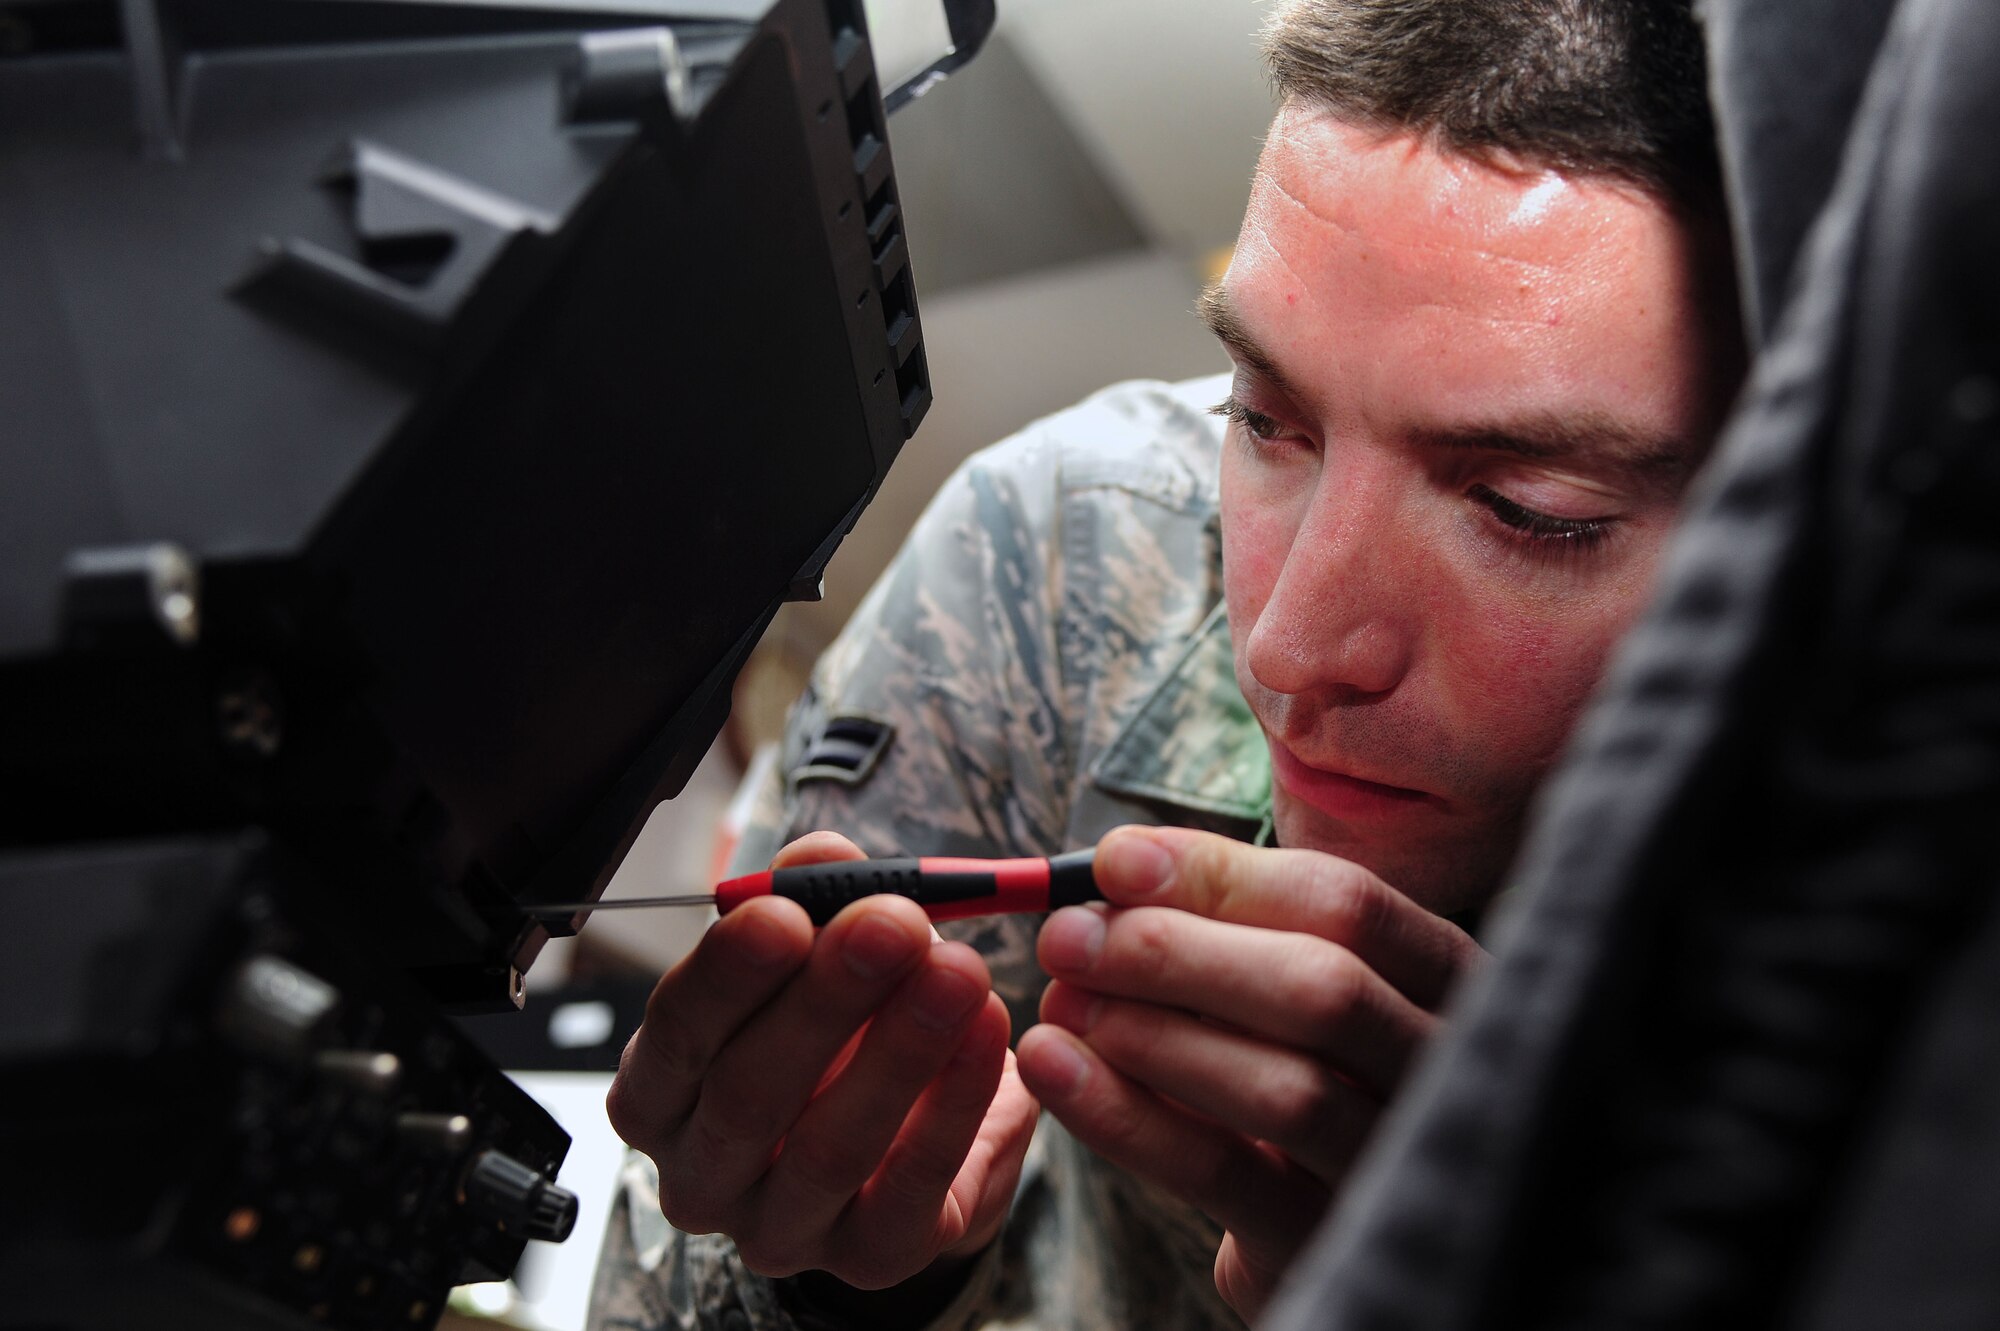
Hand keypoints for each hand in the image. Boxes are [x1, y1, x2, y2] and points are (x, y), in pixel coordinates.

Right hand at [606, 832, 1039, 1292]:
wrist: (909, 1138)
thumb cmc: (838, 1035)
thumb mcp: (818, 956)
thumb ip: (816, 899)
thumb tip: (824, 855)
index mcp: (663, 1091)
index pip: (675, 1034)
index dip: (725, 973)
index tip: (783, 913)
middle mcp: (703, 1174)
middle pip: (748, 1093)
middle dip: (825, 1000)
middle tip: (893, 924)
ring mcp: (781, 1229)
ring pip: (830, 1147)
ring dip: (902, 1049)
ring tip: (960, 970)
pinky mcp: (870, 1256)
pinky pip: (915, 1185)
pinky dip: (956, 1104)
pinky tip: (990, 1033)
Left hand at [1014, 825, 1484, 1320]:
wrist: (1339, 1228)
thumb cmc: (1300, 1069)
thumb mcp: (1288, 986)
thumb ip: (1227, 926)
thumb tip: (1116, 870)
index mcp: (1445, 978)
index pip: (1347, 904)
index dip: (1220, 875)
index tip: (1111, 864)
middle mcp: (1446, 1068)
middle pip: (1324, 990)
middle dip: (1176, 952)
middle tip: (1065, 938)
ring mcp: (1400, 1164)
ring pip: (1286, 1090)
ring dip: (1153, 1034)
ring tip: (1061, 1004)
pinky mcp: (1330, 1241)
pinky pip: (1226, 1176)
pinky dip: (1128, 1118)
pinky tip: (1056, 1072)